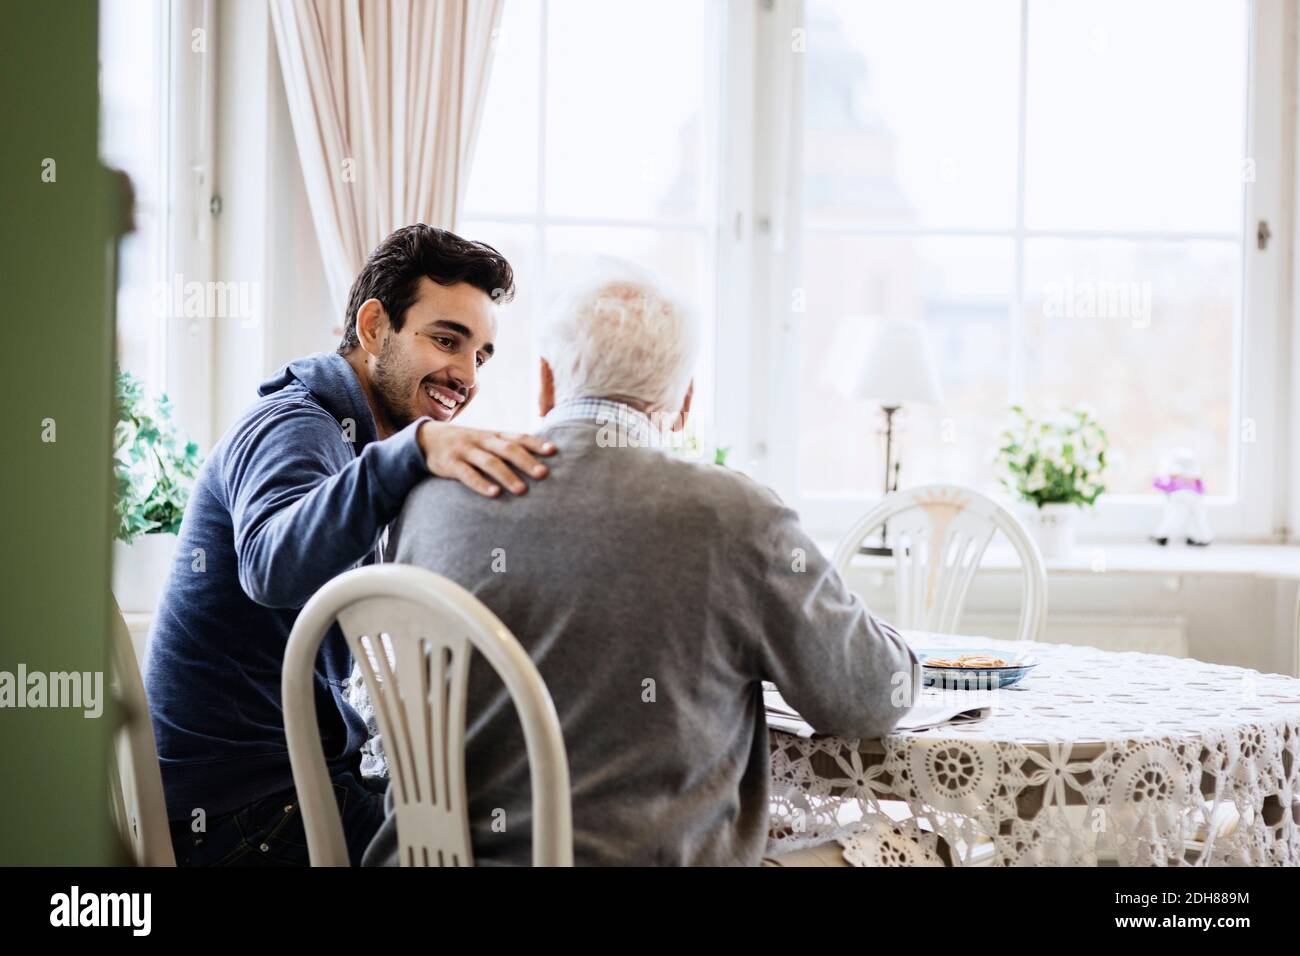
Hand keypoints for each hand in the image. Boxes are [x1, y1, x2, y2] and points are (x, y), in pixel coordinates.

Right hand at [417, 422, 554, 496]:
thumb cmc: (467, 444)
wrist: (427, 439)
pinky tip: (494, 494)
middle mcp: (482, 440)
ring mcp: (466, 451)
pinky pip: (467, 474)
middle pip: (508, 449)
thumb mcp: (486, 440)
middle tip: (543, 474)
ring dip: (507, 476)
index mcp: (494, 435)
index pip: (519, 436)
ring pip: (489, 462)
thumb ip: (507, 446)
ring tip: (522, 490)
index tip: (554, 451)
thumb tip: (539, 459)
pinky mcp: (450, 464)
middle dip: (526, 461)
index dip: (536, 443)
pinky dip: (481, 484)